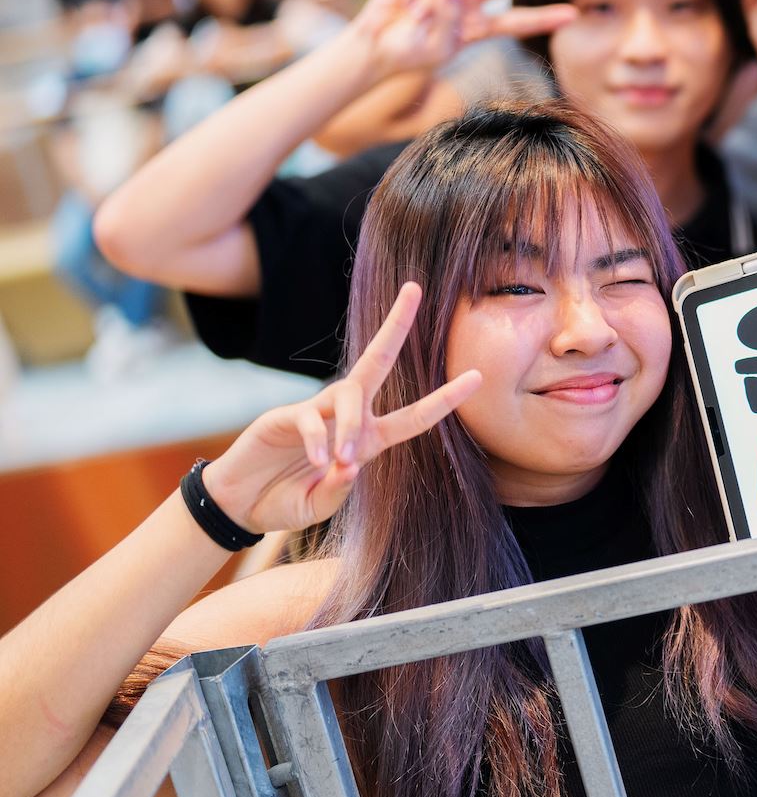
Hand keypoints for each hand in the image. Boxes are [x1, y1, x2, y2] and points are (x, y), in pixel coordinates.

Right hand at [200, 284, 480, 533]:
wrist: (239, 505)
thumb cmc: (284, 502)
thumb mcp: (320, 506)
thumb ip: (339, 491)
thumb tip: (351, 465)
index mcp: (369, 441)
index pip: (414, 417)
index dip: (445, 399)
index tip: (477, 376)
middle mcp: (348, 418)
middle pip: (378, 362)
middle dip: (397, 326)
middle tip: (415, 290)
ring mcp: (317, 412)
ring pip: (349, 395)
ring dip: (351, 426)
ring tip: (343, 459)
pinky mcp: (285, 415)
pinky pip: (310, 419)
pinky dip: (318, 440)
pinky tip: (317, 462)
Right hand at [351, 0, 575, 80]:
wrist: (377, 44)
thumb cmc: (412, 51)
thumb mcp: (438, 47)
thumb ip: (450, 18)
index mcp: (480, 27)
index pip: (516, 22)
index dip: (543, 18)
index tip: (572, 15)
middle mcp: (471, 2)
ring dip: (431, 4)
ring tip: (413, 19)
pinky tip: (403, 6)